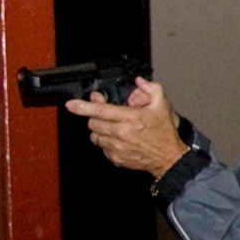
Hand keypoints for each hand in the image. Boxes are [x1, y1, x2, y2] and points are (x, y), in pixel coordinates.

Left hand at [66, 77, 188, 177]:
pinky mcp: (115, 158)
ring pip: (95, 136)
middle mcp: (121, 133)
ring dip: (100, 131)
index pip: (100, 110)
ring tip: (114, 129)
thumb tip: (140, 82)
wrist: (168, 158)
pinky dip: (106, 143)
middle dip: (95, 118)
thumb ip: (152, 89)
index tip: (71, 104)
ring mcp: (116, 147)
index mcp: (131, 118)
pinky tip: (119, 140)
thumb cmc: (164, 134)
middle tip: (105, 116)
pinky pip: (102, 148)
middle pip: (93, 123)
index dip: (83, 106)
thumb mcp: (163, 107)